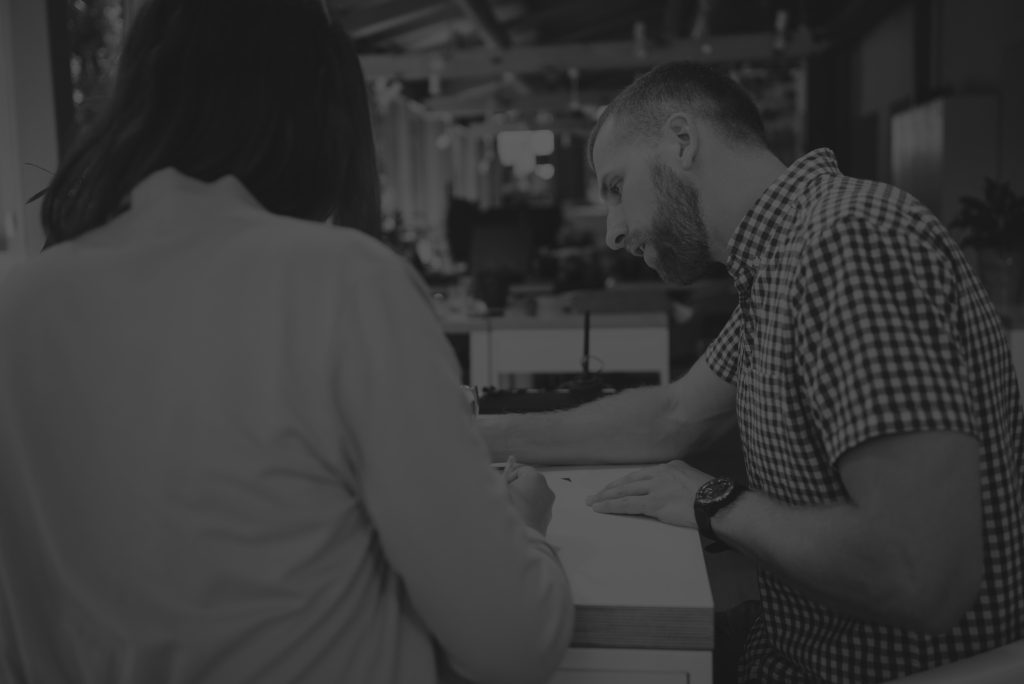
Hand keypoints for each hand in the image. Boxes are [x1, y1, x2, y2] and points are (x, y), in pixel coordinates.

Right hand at [505, 460, 553, 534]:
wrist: (520, 538)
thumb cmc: (508, 511)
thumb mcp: (500, 488)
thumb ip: (504, 473)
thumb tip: (509, 460)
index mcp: (535, 477)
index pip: (520, 470)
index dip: (509, 478)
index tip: (503, 486)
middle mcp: (546, 488)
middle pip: (528, 482)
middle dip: (517, 488)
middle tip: (505, 497)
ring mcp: (549, 503)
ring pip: (533, 496)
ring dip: (523, 499)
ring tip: (512, 509)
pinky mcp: (549, 516)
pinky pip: (537, 508)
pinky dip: (529, 510)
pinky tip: (518, 517)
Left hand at [585, 460, 711, 527]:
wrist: (719, 503)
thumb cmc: (713, 498)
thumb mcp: (693, 483)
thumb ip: (678, 486)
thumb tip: (671, 496)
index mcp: (670, 467)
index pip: (642, 474)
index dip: (626, 481)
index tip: (615, 486)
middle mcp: (661, 474)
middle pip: (630, 480)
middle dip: (611, 488)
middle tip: (596, 494)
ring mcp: (657, 487)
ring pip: (625, 491)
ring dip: (606, 497)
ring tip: (593, 502)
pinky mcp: (655, 502)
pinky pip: (628, 504)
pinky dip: (612, 506)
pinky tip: (601, 508)